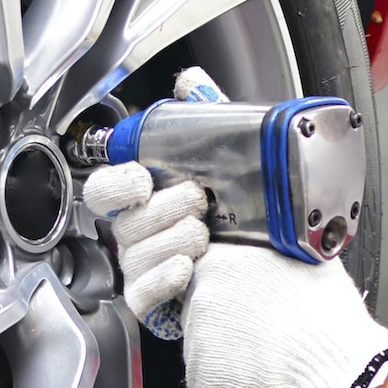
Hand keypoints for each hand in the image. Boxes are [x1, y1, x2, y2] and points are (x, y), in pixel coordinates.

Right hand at [78, 67, 227, 337]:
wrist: (281, 277)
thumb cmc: (251, 225)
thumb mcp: (235, 163)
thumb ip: (206, 120)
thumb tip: (189, 82)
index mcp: (151, 200)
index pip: (106, 189)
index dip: (117, 183)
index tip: (144, 177)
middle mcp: (143, 235)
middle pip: (122, 220)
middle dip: (162, 208)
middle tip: (198, 202)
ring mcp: (147, 270)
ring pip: (135, 253)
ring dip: (173, 239)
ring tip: (204, 237)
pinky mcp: (157, 304)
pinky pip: (142, 292)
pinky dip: (166, 275)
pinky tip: (188, 268)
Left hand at [182, 243, 387, 387]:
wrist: (337, 364)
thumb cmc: (328, 315)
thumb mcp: (305, 260)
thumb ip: (275, 254)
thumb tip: (277, 251)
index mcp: (221, 263)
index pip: (208, 272)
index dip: (231, 290)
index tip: (245, 301)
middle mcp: (202, 298)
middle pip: (204, 311)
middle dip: (228, 322)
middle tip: (261, 331)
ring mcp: (198, 340)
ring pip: (205, 348)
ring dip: (229, 354)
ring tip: (265, 356)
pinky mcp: (204, 379)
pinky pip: (209, 384)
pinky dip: (231, 386)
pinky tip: (260, 377)